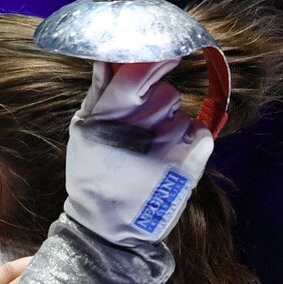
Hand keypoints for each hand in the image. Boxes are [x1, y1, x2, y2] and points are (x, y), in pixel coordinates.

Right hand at [64, 60, 214, 246]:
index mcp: (110, 117)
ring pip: (180, 113)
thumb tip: (110, 56)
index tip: (161, 58)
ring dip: (169, 124)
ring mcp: (170, 145)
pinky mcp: (191, 162)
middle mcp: (142, 127)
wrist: (108, 228)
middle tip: (138, 129)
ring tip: (149, 149)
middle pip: (164, 91)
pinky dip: (189, 140)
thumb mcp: (82, 132)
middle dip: (155, 103)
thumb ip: (98, 93)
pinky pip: (200, 131)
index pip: (139, 71)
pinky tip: (168, 157)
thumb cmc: (92, 175)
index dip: (152, 61)